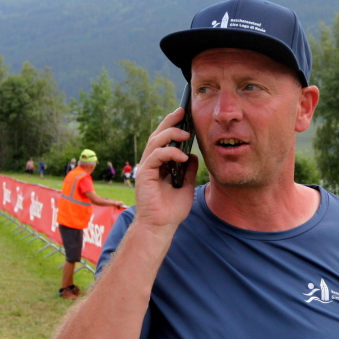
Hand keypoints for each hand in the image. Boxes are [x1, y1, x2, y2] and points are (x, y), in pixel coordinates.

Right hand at [133, 107, 198, 231]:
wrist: (162, 226)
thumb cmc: (172, 209)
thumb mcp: (187, 186)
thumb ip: (189, 170)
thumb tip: (194, 155)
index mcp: (160, 164)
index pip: (165, 139)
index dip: (173, 125)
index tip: (185, 115)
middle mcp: (151, 163)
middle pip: (158, 135)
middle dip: (170, 121)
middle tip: (183, 111)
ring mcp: (147, 168)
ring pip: (156, 141)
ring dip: (171, 134)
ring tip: (186, 134)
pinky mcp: (145, 174)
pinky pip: (156, 156)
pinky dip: (169, 152)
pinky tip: (182, 156)